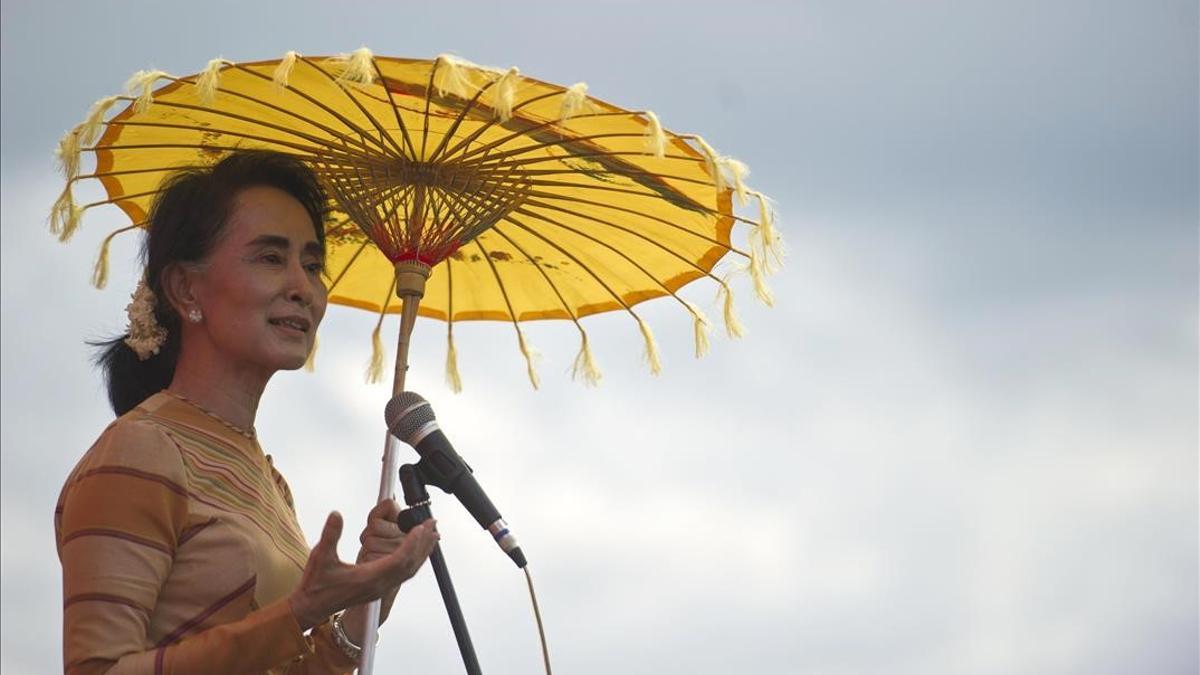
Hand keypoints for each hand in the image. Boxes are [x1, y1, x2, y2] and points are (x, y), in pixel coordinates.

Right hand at [288, 510, 437, 631]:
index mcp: (368, 579)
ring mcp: (380, 588)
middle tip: (433, 524)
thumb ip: (330, 535)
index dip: (411, 543)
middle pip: (410, 565)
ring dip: (422, 552)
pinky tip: (416, 550)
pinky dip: (414, 560)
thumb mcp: (320, 557)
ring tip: (432, 535)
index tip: (420, 527)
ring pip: (409, 571)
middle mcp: (379, 585)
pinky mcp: (379, 588)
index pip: (398, 560)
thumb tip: (337, 515)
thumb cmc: (316, 584)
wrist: (312, 607)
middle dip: (423, 544)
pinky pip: (404, 573)